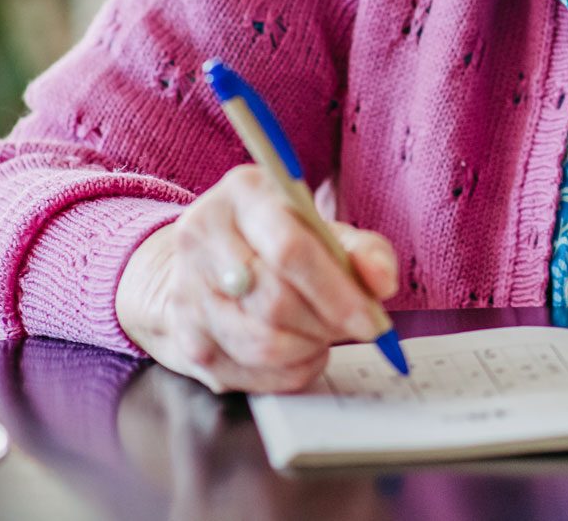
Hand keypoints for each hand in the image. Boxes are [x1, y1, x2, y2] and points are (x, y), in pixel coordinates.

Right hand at [115, 165, 398, 393]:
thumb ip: (363, 250)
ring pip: (260, 343)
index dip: (337, 293)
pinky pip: (249, 374)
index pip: (290, 250)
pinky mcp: (185, 337)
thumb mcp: (324, 229)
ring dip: (308, 348)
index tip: (372, 321)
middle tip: (352, 328)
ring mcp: (187, 289)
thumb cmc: (278, 240)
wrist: (207, 262)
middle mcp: (203, 236)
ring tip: (323, 333)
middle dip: (326, 324)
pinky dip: (288, 371)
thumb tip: (382, 282)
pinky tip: (301, 351)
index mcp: (244, 194)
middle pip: (275, 302)